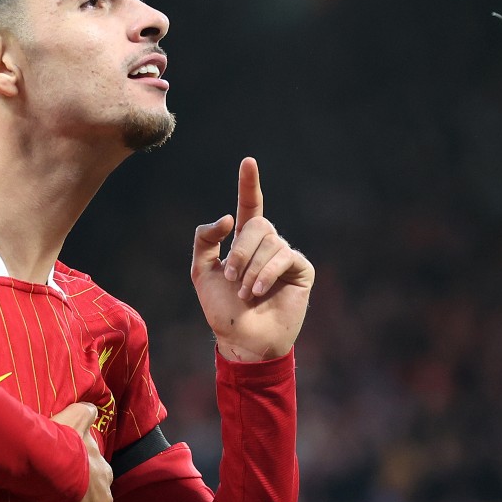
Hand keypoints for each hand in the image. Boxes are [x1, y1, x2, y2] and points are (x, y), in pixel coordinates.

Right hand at [40, 403, 112, 501]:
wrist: (55, 469)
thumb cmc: (64, 444)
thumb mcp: (76, 418)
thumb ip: (85, 412)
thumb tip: (91, 408)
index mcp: (104, 471)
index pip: (93, 476)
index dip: (77, 476)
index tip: (62, 478)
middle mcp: (104, 495)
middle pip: (88, 500)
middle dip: (74, 500)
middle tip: (51, 499)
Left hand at [191, 157, 314, 361]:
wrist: (242, 340)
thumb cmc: (222, 308)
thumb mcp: (201, 271)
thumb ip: (205, 239)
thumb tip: (229, 217)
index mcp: (243, 242)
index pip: (248, 206)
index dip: (248, 184)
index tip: (248, 161)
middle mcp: (265, 244)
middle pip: (256, 223)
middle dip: (240, 250)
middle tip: (230, 278)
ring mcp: (284, 256)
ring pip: (268, 241)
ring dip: (250, 268)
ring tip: (245, 292)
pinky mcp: (301, 269)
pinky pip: (284, 256)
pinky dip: (266, 273)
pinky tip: (259, 290)